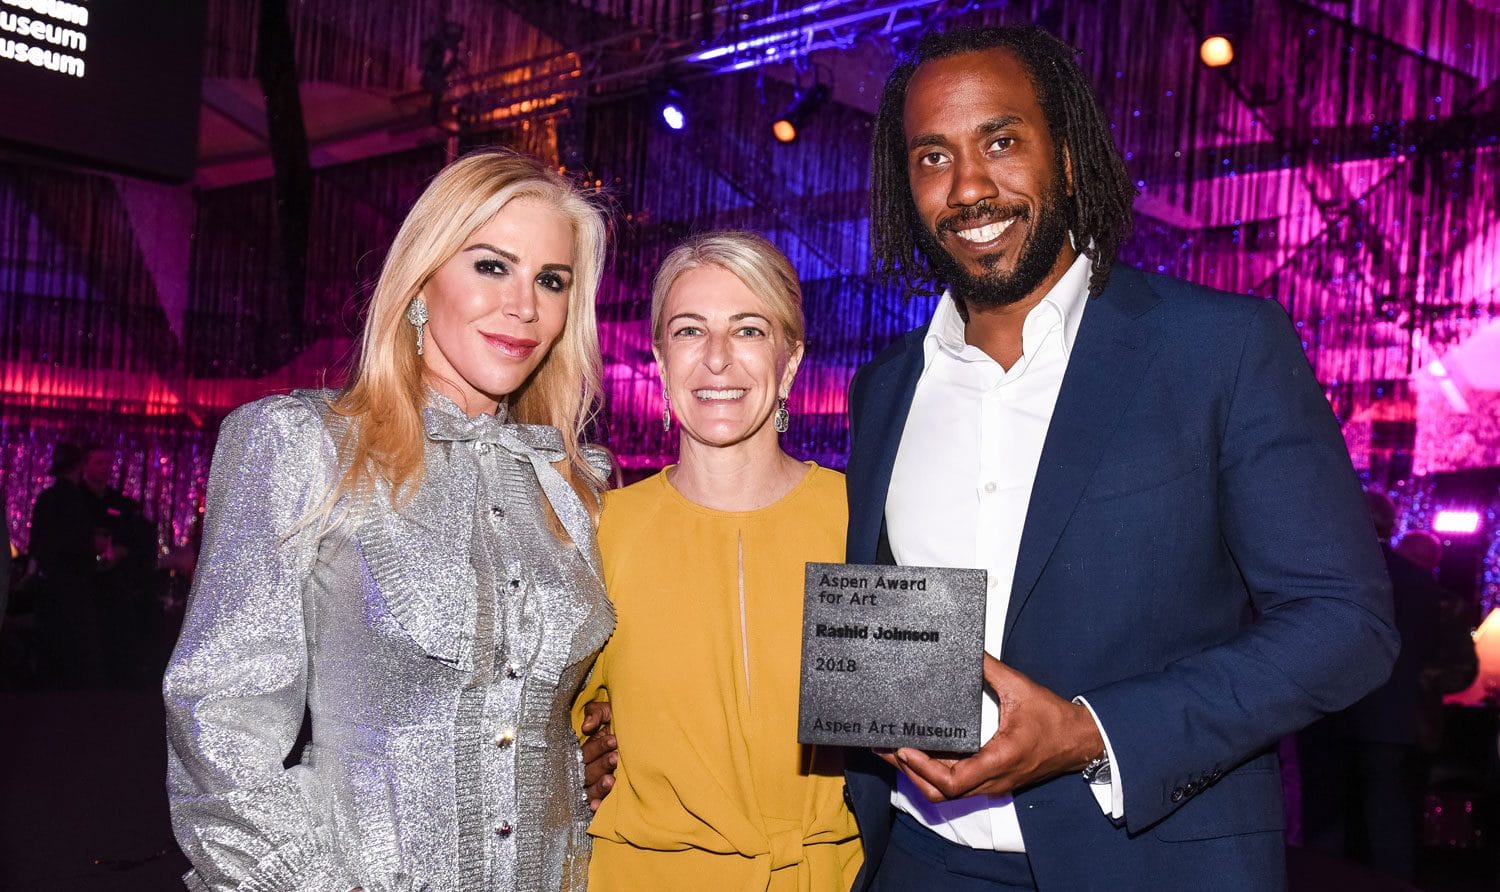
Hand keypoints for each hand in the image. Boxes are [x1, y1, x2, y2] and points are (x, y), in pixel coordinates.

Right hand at [579, 699, 617, 810]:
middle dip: (601, 764)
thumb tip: (586, 726)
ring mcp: (594, 785)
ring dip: (599, 786)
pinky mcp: (602, 798)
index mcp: (588, 750)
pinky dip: (595, 806)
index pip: (587, 750)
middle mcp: (588, 768)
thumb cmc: (621, 724)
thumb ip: (596, 712)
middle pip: (588, 771)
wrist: (642, 735)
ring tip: (611, 780)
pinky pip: (594, 805)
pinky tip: (598, 806)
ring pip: (590, 789)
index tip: (613, 740)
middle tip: (615, 758)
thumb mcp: (608, 712)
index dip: (598, 746)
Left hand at [877, 654, 1103, 801]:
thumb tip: (966, 650)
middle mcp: (993, 779)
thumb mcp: (1021, 688)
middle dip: (909, 773)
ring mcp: (992, 784)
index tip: (904, 749)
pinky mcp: (992, 780)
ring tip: (893, 750)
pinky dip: (934, 773)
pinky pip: (957, 785)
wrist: (1080, 741)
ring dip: (918, 775)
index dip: (923, 769)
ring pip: (947, 793)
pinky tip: (920, 753)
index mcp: (999, 759)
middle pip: (941, 793)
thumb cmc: (1053, 718)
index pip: (953, 781)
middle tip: (884, 748)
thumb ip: (990, 669)